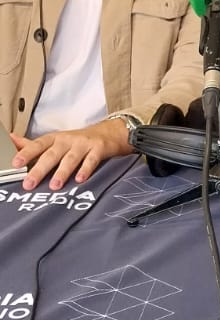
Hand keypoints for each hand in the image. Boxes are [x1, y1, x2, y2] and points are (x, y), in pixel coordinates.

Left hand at [11, 119, 134, 189]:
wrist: (108, 133)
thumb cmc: (76, 141)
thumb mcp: (54, 141)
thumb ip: (32, 144)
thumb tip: (10, 140)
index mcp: (54, 139)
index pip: (37, 145)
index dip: (26, 154)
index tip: (16, 164)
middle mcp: (67, 140)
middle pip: (51, 155)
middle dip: (40, 169)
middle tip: (29, 183)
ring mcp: (83, 144)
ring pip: (70, 159)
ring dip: (62, 172)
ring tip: (54, 186)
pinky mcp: (98, 149)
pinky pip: (91, 160)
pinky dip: (85, 169)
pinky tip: (80, 179)